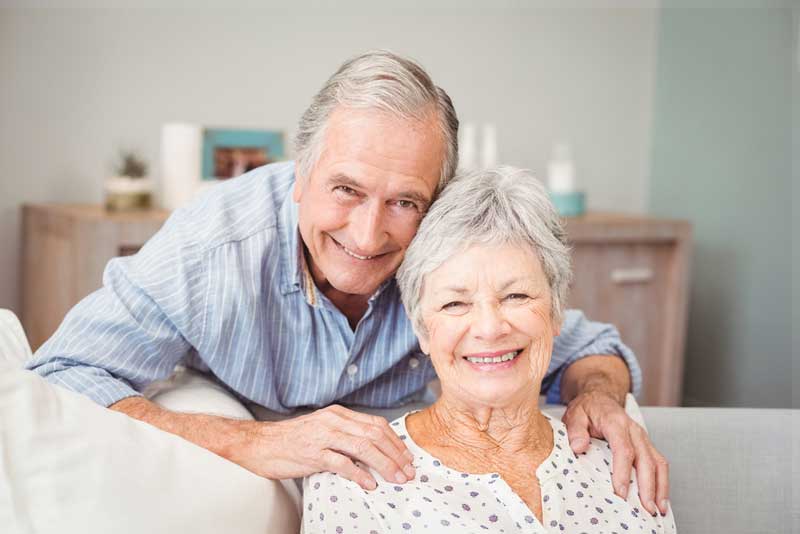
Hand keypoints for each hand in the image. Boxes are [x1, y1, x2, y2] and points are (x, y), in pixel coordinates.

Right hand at [245, 404, 414, 489]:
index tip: (407, 457)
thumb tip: (373, 448)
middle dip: (395, 454)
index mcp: (338, 414)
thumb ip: (346, 434)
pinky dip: (359, 474)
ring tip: (396, 478)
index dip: (395, 441)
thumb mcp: (323, 429)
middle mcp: (333, 421)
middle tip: (408, 471)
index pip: (375, 424)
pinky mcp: (312, 454)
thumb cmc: (292, 440)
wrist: (260, 444)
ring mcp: (322, 436)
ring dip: (384, 464)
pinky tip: (370, 483)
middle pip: (374, 435)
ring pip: (363, 447)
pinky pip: (342, 463)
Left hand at [561, 391, 669, 516]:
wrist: (599, 398)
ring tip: (659, 509)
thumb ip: (575, 430)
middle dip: (648, 486)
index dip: (623, 472)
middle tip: (646, 508)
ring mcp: (643, 437)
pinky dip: (662, 482)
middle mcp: (634, 430)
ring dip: (660, 487)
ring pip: (658, 462)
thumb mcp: (575, 414)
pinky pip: (658, 463)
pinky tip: (659, 499)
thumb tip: (578, 447)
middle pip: (646, 459)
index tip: (621, 493)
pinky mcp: (646, 444)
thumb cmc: (587, 409)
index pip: (624, 449)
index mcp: (616, 422)